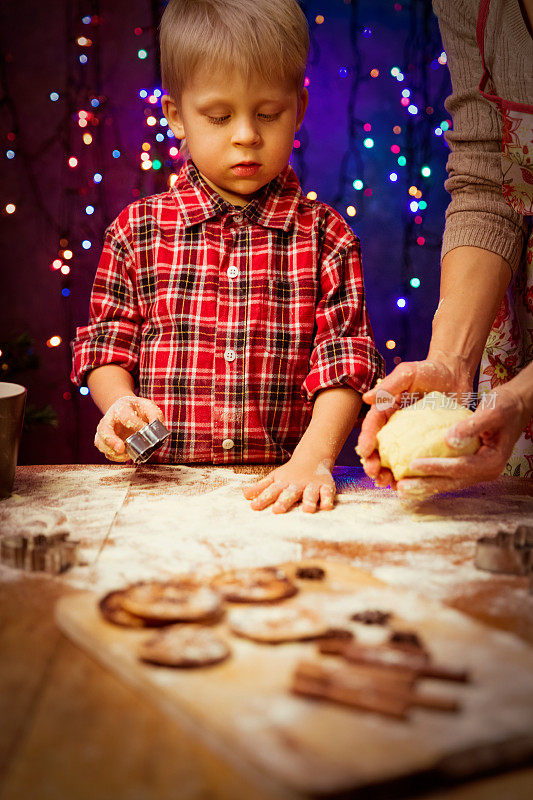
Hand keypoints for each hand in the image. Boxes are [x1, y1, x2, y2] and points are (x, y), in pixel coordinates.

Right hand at [94, 395, 164, 461]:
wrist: (125, 409)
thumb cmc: (138, 409)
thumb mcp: (148, 406)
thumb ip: (155, 415)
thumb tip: (158, 428)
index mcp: (121, 408)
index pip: (126, 417)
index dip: (136, 425)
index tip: (145, 430)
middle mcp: (108, 419)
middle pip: (104, 430)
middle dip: (111, 440)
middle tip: (121, 449)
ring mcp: (104, 431)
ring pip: (100, 442)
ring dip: (112, 451)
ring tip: (126, 454)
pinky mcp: (104, 441)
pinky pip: (105, 451)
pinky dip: (114, 457)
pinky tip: (125, 456)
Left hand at [242, 456, 335, 513]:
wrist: (312, 457)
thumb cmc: (290, 473)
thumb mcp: (275, 478)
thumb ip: (261, 487)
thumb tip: (244, 494)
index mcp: (283, 483)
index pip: (271, 491)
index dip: (262, 498)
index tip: (254, 506)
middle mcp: (297, 485)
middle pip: (290, 493)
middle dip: (284, 501)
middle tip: (277, 510)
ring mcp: (312, 485)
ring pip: (310, 493)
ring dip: (309, 500)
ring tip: (307, 510)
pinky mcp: (326, 486)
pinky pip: (328, 493)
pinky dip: (327, 499)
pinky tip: (326, 507)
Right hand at [356, 357, 471, 487]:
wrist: (455, 375)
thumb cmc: (430, 371)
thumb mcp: (408, 374)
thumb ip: (389, 385)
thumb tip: (367, 398)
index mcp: (386, 409)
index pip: (373, 426)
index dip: (367, 440)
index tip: (365, 452)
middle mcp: (395, 426)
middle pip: (379, 448)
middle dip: (373, 463)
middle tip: (374, 474)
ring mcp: (411, 438)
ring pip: (394, 459)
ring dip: (387, 474)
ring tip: (386, 484)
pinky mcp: (426, 445)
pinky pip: (416, 462)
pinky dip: (410, 475)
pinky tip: (407, 486)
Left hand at [397, 384, 530, 499]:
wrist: (515, 406)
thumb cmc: (505, 406)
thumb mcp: (491, 411)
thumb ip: (471, 426)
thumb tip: (449, 440)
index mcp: (491, 461)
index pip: (460, 467)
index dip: (436, 467)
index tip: (413, 465)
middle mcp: (484, 471)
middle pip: (451, 481)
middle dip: (425, 485)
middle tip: (401, 488)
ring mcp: (475, 471)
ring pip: (447, 482)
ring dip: (424, 486)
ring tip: (401, 489)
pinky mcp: (468, 466)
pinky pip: (447, 475)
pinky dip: (429, 477)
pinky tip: (411, 479)